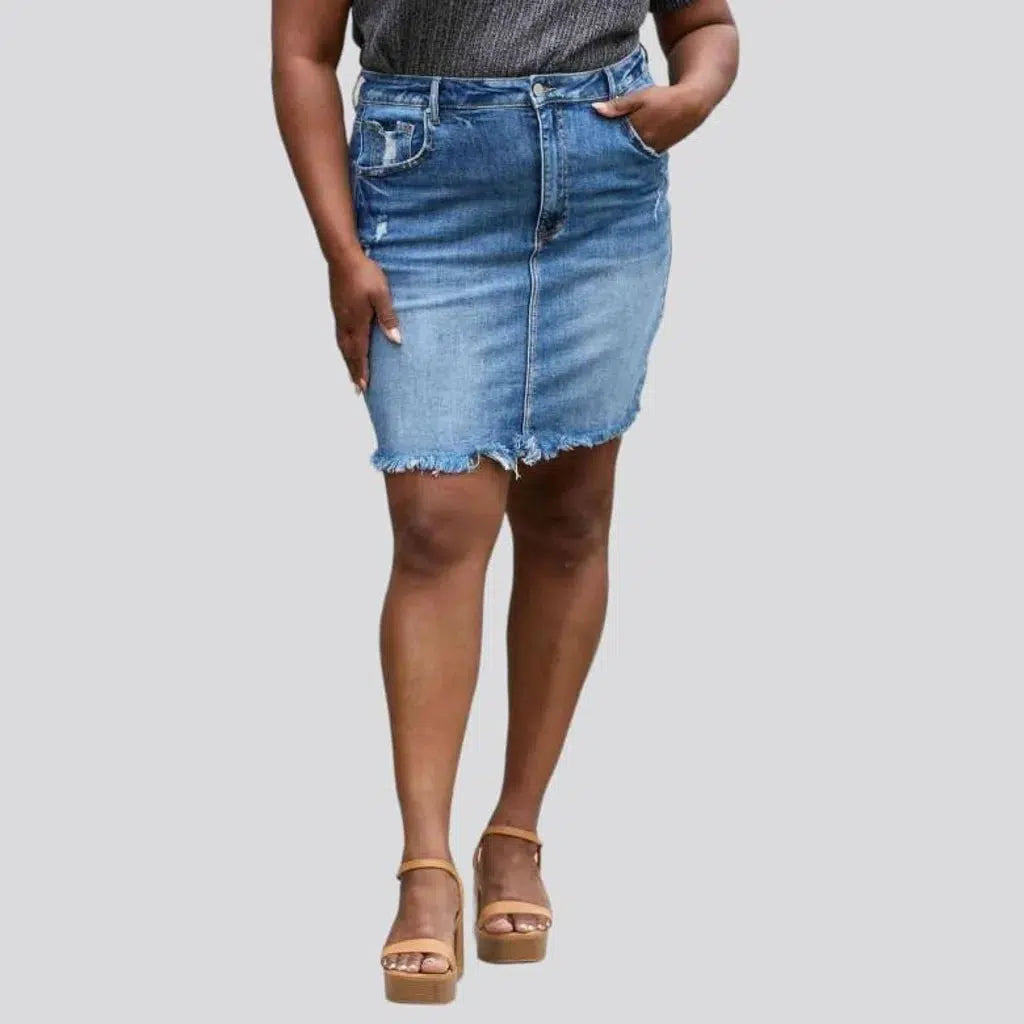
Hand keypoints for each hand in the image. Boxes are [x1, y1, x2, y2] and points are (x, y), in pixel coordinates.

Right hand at [328, 250, 401, 393]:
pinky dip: (344, 349)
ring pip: (343, 346)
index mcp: (357, 322)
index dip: (362, 371)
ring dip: (348, 362)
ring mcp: (340, 316)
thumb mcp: (381, 295)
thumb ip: (388, 318)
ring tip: (351, 374)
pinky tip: (347, 349)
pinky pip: (340, 336)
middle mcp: (345, 323)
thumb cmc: (364, 273)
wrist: (342, 255)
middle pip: (349, 354)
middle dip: (353, 372)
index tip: (363, 387)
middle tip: (357, 389)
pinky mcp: (338, 309)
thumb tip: (396, 340)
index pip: (360, 353)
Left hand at [592, 84, 712, 153]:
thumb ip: (617, 105)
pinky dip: (628, 159)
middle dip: (604, 157)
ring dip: (616, 159)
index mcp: (638, 131)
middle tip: (588, 162)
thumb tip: (594, 109)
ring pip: (628, 158)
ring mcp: (651, 151)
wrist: (692, 105)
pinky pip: (638, 158)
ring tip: (600, 165)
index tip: (584, 150)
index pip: (612, 142)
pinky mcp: (656, 153)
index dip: (598, 146)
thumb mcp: (640, 97)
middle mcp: (644, 145)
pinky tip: (619, 160)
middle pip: (618, 154)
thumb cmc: (663, 98)